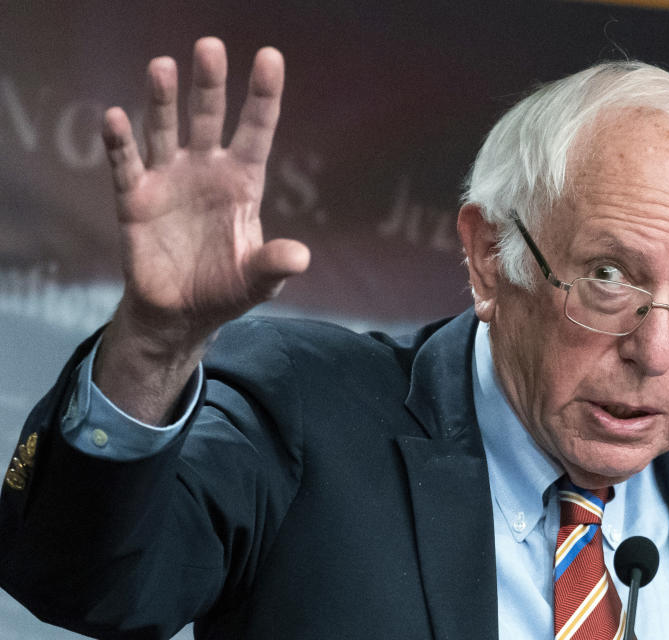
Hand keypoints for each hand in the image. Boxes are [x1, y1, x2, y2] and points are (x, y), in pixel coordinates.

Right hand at [95, 37, 308, 422]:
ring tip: (163, 66)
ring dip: (163, 101)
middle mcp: (205, 171)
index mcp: (242, 182)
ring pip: (165, 130)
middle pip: (208, 118)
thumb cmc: (226, 289)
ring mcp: (169, 181)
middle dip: (210, 85)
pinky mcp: (135, 200)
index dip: (263, 96)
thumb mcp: (257, 281)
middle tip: (210, 46)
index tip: (270, 58)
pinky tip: (115, 117)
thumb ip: (274, 265)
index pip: (256, 131)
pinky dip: (120, 143)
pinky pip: (127, 166)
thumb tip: (300, 256)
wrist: (181, 314)